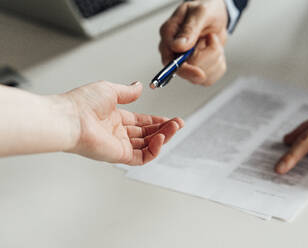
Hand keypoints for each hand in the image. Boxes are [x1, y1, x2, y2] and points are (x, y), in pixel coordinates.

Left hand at [62, 81, 183, 164]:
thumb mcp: (110, 90)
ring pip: (147, 145)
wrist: (70, 118)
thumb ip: (127, 92)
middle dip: (164, 128)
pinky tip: (161, 138)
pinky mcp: (119, 155)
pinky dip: (154, 149)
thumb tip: (139, 87)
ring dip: (163, 137)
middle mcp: (118, 133)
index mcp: (115, 118)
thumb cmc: (82, 104)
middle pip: (147, 133)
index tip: (170, 118)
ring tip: (174, 128)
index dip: (156, 120)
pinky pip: (142, 156)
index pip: (141, 122)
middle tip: (178, 123)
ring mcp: (119, 145)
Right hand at [159, 0, 227, 85]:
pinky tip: (215, 51)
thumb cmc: (206, 10)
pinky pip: (210, 78)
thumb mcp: (201, 13)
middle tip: (211, 38)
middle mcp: (173, 52)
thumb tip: (178, 46)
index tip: (200, 73)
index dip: (185, 70)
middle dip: (208, 56)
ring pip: (201, 77)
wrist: (217, 15)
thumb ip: (189, 29)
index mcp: (168, 35)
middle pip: (188, 71)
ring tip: (212, 41)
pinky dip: (218, 65)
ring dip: (214, 58)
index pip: (169, 61)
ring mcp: (184, 63)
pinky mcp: (197, 70)